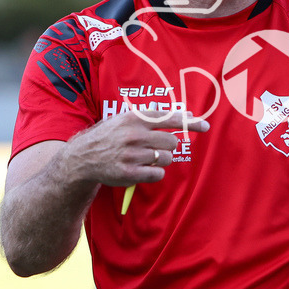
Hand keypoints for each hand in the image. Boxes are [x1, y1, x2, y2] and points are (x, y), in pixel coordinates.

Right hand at [63, 110, 208, 188]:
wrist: (83, 157)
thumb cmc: (110, 136)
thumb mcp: (127, 120)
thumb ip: (155, 117)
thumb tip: (187, 115)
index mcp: (135, 118)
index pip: (169, 118)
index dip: (189, 123)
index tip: (205, 126)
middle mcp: (134, 135)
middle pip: (171, 142)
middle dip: (168, 147)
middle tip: (154, 148)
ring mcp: (132, 155)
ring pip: (166, 159)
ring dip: (161, 160)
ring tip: (145, 158)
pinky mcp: (129, 173)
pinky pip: (158, 174)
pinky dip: (155, 173)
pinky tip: (142, 169)